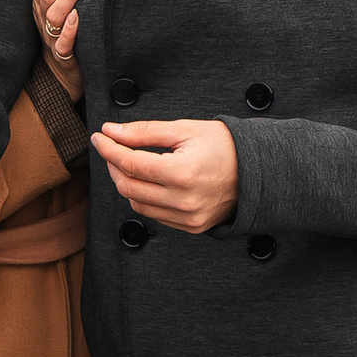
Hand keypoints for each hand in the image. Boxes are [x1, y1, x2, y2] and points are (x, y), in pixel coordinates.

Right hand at [29, 0, 89, 99]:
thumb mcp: (62, 6)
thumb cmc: (68, 33)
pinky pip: (62, 44)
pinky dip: (69, 30)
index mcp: (40, 4)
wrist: (64, 76)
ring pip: (54, 14)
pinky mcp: (62, 57)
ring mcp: (50, 38)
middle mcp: (42, 19)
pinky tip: (78, 17)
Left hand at [91, 117, 239, 232]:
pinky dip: (143, 197)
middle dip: (113, 166)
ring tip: (131, 164)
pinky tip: (149, 181)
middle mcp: (183, 200)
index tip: (100, 138)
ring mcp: (187, 217)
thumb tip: (111, 132)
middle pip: (127, 186)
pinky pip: (153, 214)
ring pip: (136, 203)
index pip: (129, 163)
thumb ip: (144, 132)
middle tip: (113, 148)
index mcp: (182, 172)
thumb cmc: (225, 147)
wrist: (257, 171)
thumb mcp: (184, 130)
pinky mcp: (190, 226)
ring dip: (126, 183)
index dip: (109, 149)